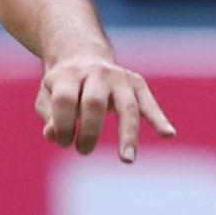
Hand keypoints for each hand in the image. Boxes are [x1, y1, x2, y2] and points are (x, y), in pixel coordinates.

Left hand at [38, 53, 174, 159]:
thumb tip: (53, 135)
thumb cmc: (62, 85)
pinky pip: (149, 103)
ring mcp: (119, 77)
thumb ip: (49, 115)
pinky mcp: (137, 83)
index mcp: (69, 75)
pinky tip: (168, 134)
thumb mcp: (47, 97)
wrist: (81, 54)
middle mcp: (96, 73)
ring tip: (126, 159)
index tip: (63, 142)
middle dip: (90, 131)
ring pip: (127, 107)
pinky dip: (159, 119)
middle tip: (83, 151)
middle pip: (95, 102)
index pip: (65, 100)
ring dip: (127, 134)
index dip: (62, 124)